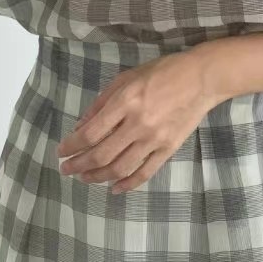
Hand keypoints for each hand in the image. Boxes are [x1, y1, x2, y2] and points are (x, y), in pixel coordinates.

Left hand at [56, 45, 221, 193]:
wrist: (201, 79)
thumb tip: (80, 127)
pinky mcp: (168, 149)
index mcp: (125, 102)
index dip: (71, 146)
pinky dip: (127, 184)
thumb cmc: (162, 73)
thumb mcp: (125, 78)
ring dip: (98, 177)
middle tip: (66, 170)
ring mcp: (154, 139)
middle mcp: (138, 124)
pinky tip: (114, 188)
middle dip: (79, 166)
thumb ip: (101, 103)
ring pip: (120, 168)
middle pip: (101, 154)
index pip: (90, 133)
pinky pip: (145, 173)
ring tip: (85, 178)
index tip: (61, 152)